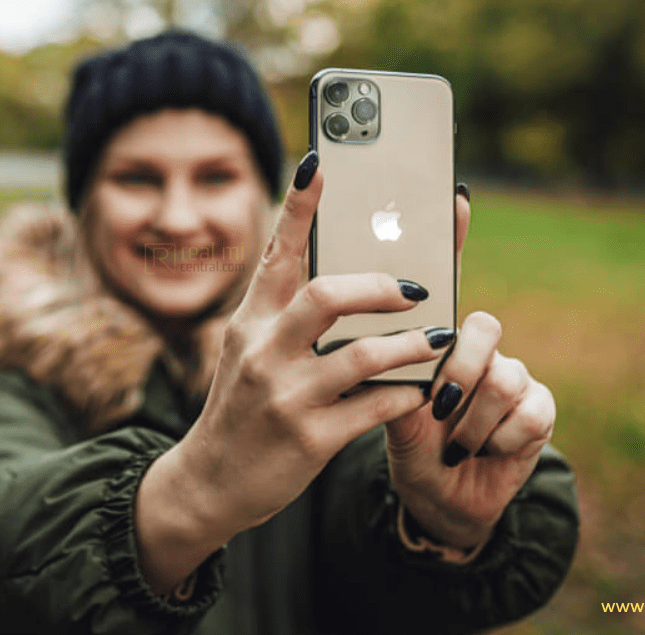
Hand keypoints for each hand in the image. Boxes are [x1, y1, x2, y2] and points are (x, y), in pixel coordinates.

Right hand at [137, 153, 453, 591]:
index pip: (277, 253)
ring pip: (362, 354)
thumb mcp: (251, 353)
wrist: (209, 482)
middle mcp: (262, 351)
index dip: (301, 207)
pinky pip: (375, 408)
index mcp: (250, 321)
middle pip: (326, 296)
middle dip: (379, 285)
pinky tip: (420, 392)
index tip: (320, 163)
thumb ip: (287, 316)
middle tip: (414, 287)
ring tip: (434, 338)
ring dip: (409, 344)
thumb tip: (353, 275)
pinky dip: (406, 396)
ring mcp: (285, 397)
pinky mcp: (309, 439)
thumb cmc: (244, 407)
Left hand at [383, 190, 555, 549]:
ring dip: (469, 418)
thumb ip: (378, 370)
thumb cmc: (407, 446)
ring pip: (500, 375)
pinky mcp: (540, 410)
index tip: (452, 194)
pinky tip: (478, 452)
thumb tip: (362, 329)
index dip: (451, 237)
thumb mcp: (381, 411)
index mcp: (434, 338)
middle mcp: (477, 348)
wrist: (438, 502)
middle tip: (437, 404)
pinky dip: (493, 440)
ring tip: (452, 441)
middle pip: (481, 327)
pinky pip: (524, 412)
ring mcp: (512, 375)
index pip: (443, 280)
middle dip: (458, 368)